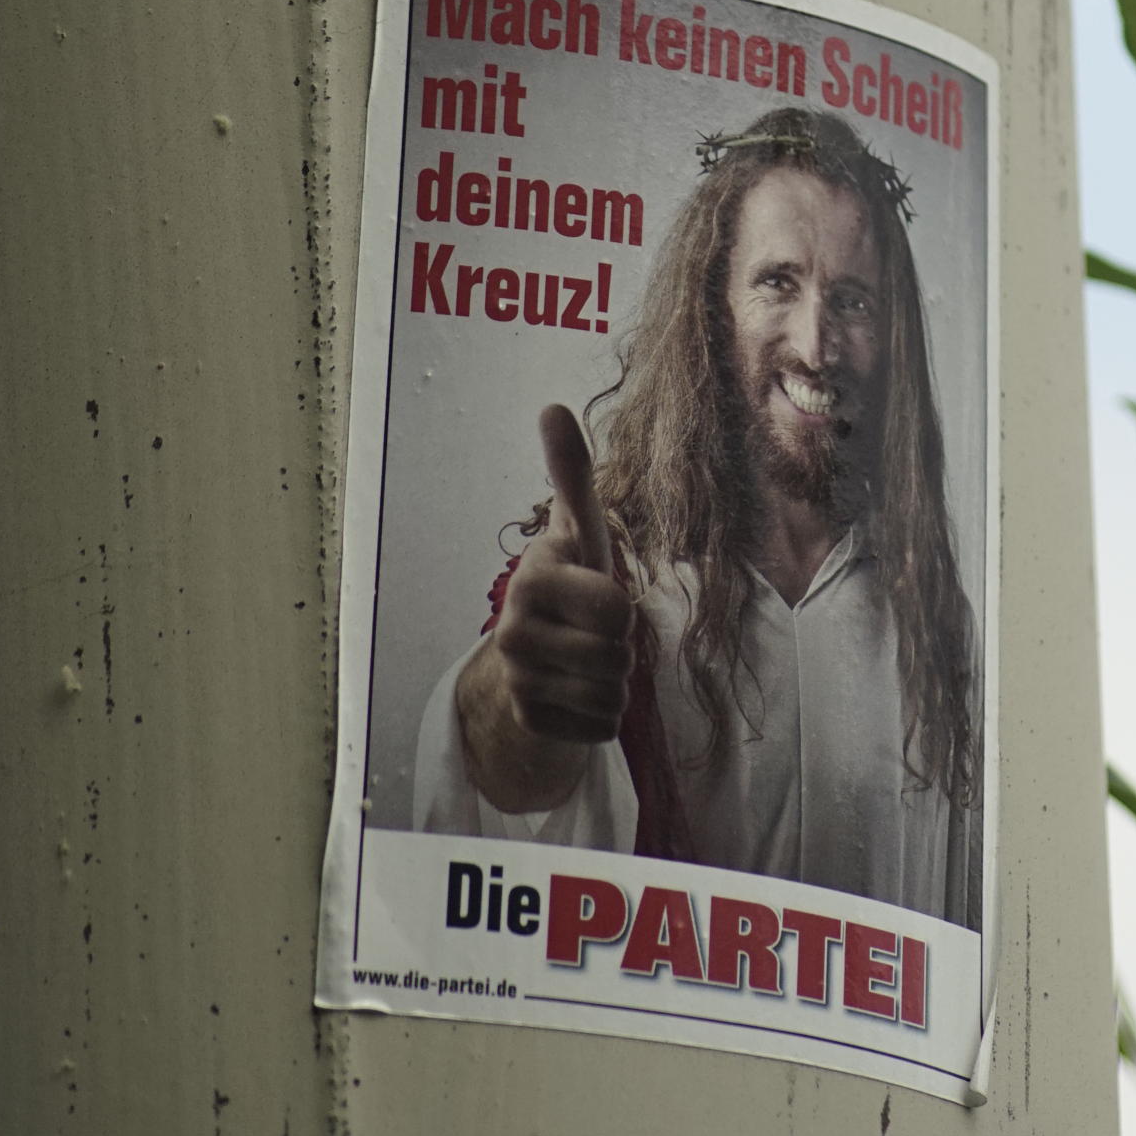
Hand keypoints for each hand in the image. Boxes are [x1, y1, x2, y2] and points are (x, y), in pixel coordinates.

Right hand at [454, 406, 633, 810]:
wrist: (536, 650)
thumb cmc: (571, 580)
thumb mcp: (578, 528)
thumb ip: (570, 471)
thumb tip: (552, 406)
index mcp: (532, 580)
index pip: (616, 609)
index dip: (622, 606)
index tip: (596, 594)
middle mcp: (513, 631)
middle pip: (617, 657)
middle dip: (621, 648)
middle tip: (595, 633)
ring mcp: (518, 679)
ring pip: (611, 696)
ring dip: (615, 683)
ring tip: (589, 661)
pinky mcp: (530, 721)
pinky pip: (601, 729)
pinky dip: (603, 717)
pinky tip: (579, 694)